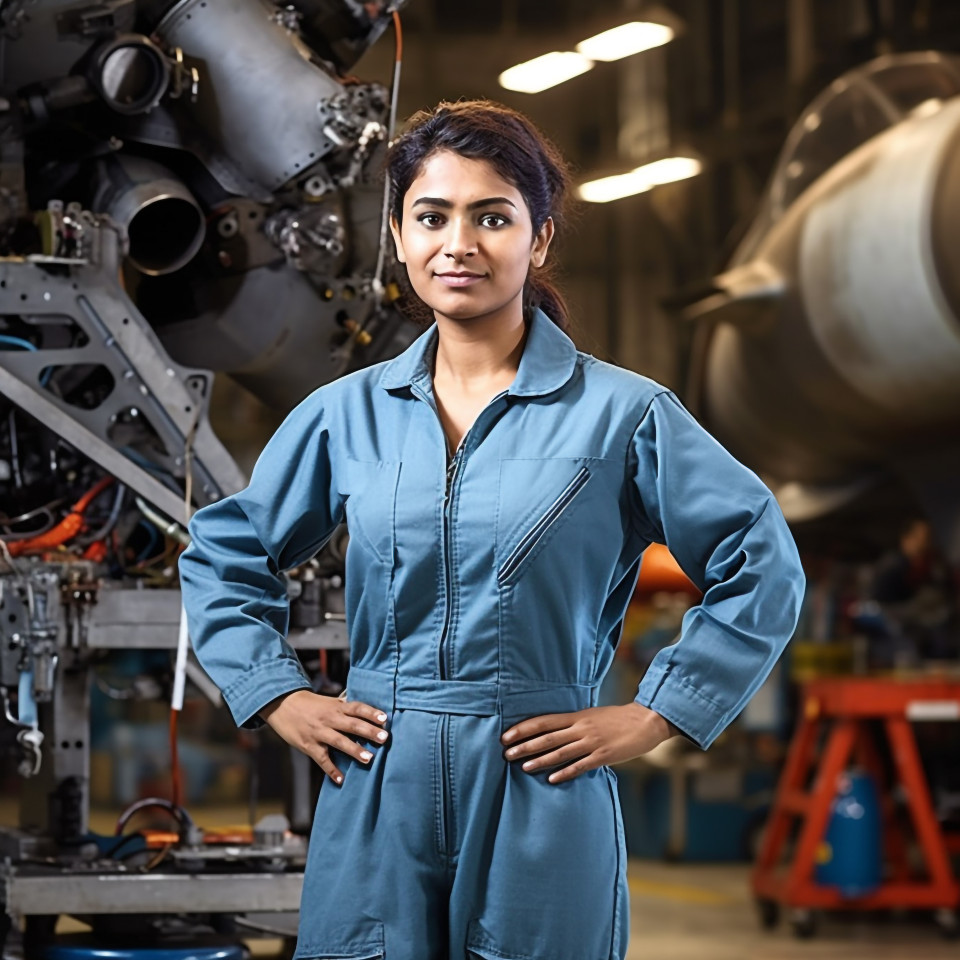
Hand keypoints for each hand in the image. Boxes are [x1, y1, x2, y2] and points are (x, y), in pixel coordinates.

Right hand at [259, 689, 388, 784]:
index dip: (370, 712)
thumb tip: (367, 709)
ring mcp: (318, 732)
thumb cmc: (310, 704)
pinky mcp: (308, 745)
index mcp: (336, 706)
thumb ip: (346, 707)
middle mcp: (329, 718)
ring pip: (338, 741)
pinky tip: (341, 779)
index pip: (357, 708)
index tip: (384, 719)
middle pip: (351, 724)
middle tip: (384, 738)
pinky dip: (331, 770)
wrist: (282, 705)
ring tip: (369, 759)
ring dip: (354, 750)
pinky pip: (321, 759)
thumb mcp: (329, 701)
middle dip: (368, 732)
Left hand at [500, 702, 674, 783]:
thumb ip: (574, 723)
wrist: (646, 720)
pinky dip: (565, 772)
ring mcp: (592, 742)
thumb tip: (554, 732)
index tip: (507, 736)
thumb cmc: (617, 719)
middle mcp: (581, 728)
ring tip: (523, 767)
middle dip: (525, 745)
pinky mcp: (604, 756)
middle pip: (547, 737)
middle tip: (506, 753)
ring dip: (540, 760)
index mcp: (577, 716)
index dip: (523, 728)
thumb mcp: (592, 716)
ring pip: (560, 752)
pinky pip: (581, 766)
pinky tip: (552, 779)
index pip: (543, 721)